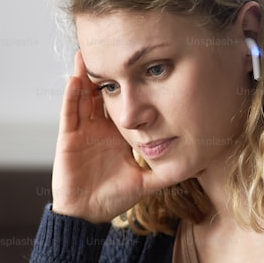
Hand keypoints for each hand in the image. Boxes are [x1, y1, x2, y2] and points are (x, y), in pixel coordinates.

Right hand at [50, 51, 175, 223]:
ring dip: (83, 76)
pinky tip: (75, 80)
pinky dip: (71, 98)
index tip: (136, 64)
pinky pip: (69, 115)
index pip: (122, 104)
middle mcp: (99, 130)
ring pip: (82, 98)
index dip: (127, 86)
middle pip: (100, 94)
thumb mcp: (145, 183)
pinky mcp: (68, 140)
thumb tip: (195, 167)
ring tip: (86, 53)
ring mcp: (82, 132)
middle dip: (103, 72)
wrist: (87, 215)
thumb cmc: (112, 199)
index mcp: (116, 135)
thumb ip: (166, 174)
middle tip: (108, 46)